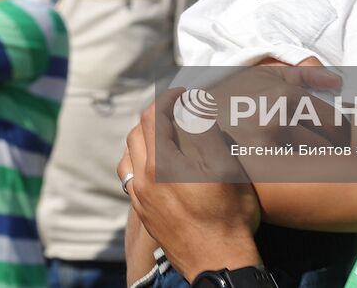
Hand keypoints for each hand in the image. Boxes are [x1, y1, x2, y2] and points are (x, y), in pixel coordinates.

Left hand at [122, 89, 262, 279]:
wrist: (219, 263)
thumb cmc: (228, 214)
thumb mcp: (224, 166)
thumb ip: (204, 130)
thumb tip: (191, 104)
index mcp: (160, 164)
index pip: (152, 116)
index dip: (167, 98)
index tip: (184, 93)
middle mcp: (142, 180)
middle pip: (136, 134)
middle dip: (154, 116)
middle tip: (178, 110)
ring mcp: (140, 200)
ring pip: (128, 158)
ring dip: (143, 140)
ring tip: (166, 136)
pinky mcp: (144, 215)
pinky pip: (132, 179)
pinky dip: (141, 162)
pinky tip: (161, 167)